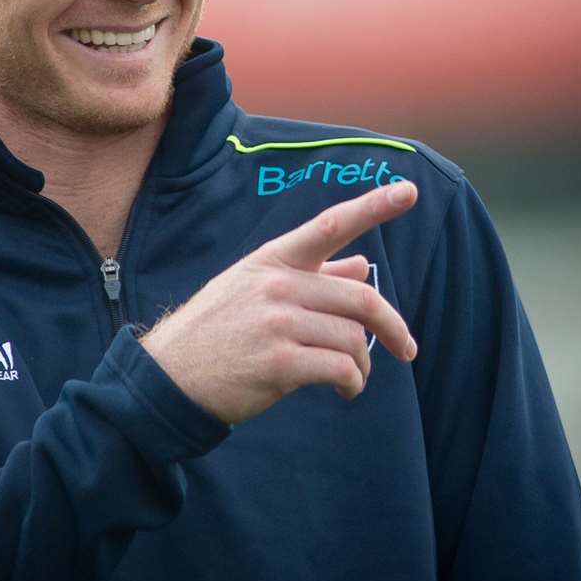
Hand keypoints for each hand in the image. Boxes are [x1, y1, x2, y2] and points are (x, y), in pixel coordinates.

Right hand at [139, 181, 419, 423]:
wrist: (171, 375)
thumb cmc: (219, 329)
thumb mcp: (255, 289)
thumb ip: (312, 276)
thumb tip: (360, 264)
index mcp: (273, 260)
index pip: (330, 225)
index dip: (373, 206)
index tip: (409, 191)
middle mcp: (276, 285)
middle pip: (360, 299)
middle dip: (392, 327)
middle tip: (405, 347)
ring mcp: (276, 323)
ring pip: (352, 339)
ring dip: (363, 363)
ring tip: (352, 377)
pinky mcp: (278, 363)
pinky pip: (341, 369)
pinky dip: (353, 383)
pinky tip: (344, 389)